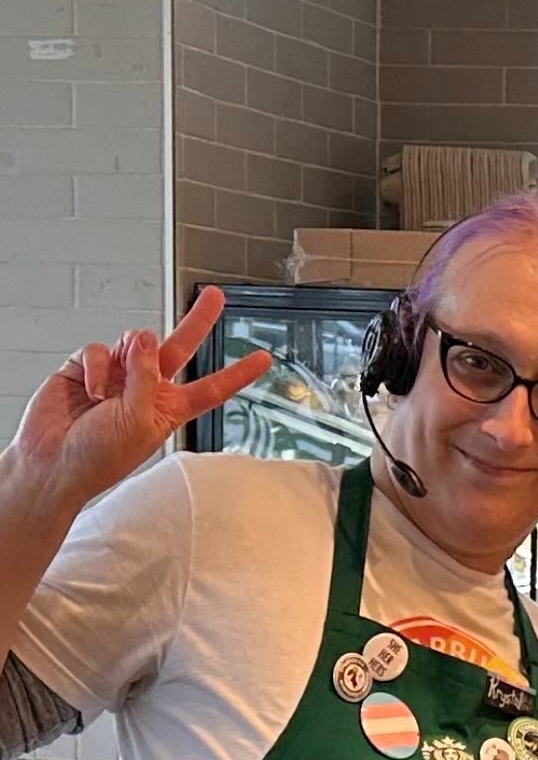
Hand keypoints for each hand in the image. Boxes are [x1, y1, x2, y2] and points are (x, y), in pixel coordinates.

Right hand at [9, 287, 269, 507]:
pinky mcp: (86, 367)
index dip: (238, 373)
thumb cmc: (97, 458)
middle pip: (181, 347)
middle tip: (215, 295)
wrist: (52, 463)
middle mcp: (147, 387)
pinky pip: (100, 350)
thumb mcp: (139, 421)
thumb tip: (147, 339)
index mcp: (170, 408)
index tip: (263, 358)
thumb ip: (147, 378)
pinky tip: (90, 390)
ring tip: (111, 389)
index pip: (213, 387)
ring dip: (129, 358)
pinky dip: (97, 367)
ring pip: (138, 341)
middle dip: (199, 319)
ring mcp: (117, 375)